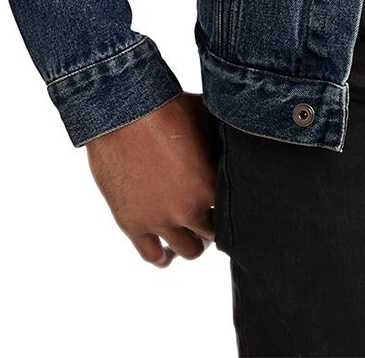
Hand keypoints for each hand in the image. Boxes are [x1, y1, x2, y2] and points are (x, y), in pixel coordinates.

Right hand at [85, 90, 221, 266]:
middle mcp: (189, 210)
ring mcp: (159, 220)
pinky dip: (163, 257)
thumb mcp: (208, 120)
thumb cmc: (168, 108)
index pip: (233, 212)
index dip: (233, 208)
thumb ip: (224, 143)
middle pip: (212, 233)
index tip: (229, 204)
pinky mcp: (132, 224)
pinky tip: (168, 253)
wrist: (123, 111)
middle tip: (210, 215)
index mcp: (211, 185)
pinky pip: (152, 255)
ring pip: (188, 250)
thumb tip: (240, 145)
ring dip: (191, 243)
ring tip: (191, 234)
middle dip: (212, 223)